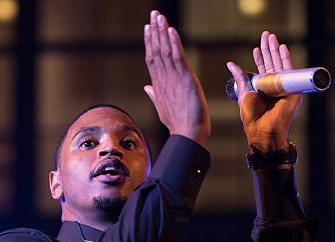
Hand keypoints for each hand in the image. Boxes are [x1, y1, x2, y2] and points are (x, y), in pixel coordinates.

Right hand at [143, 10, 209, 145]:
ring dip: (163, 32)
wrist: (188, 133)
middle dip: (155, 31)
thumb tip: (146, 87)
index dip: (150, 42)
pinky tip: (172, 30)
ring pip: (165, 51)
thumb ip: (154, 95)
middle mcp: (163, 79)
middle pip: (156, 50)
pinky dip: (175, 43)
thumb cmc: (178, 123)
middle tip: (153, 15)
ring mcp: (173, 78)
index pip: (152, 59)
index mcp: (159, 84)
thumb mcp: (162, 107)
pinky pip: (178, 57)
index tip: (148, 29)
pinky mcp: (185, 79)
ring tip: (159, 17)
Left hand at [227, 31, 301, 152]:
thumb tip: (231, 63)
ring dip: (275, 49)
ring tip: (271, 37)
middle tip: (266, 34)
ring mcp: (284, 87)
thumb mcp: (243, 93)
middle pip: (272, 63)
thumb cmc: (252, 117)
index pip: (262, 69)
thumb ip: (240, 78)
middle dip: (268, 49)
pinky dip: (286, 59)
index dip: (259, 57)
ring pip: (280, 64)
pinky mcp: (292, 90)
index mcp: (263, 88)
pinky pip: (290, 71)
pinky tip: (282, 47)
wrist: (263, 130)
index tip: (255, 48)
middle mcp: (274, 86)